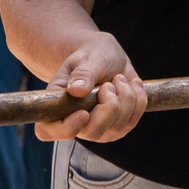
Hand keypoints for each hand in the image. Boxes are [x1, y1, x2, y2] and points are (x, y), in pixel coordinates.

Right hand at [31, 30, 148, 141]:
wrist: (106, 56)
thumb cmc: (90, 55)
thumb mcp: (85, 58)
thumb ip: (82, 73)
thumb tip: (76, 90)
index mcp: (57, 106)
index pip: (51, 131)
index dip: (68, 128)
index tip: (84, 112)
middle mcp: (76, 123)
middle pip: (93, 132)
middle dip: (109, 106)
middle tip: (109, 83)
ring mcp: (99, 128)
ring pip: (118, 126)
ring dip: (125, 97)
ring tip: (118, 78)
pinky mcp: (118, 127)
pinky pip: (134, 120)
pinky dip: (138, 99)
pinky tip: (131, 84)